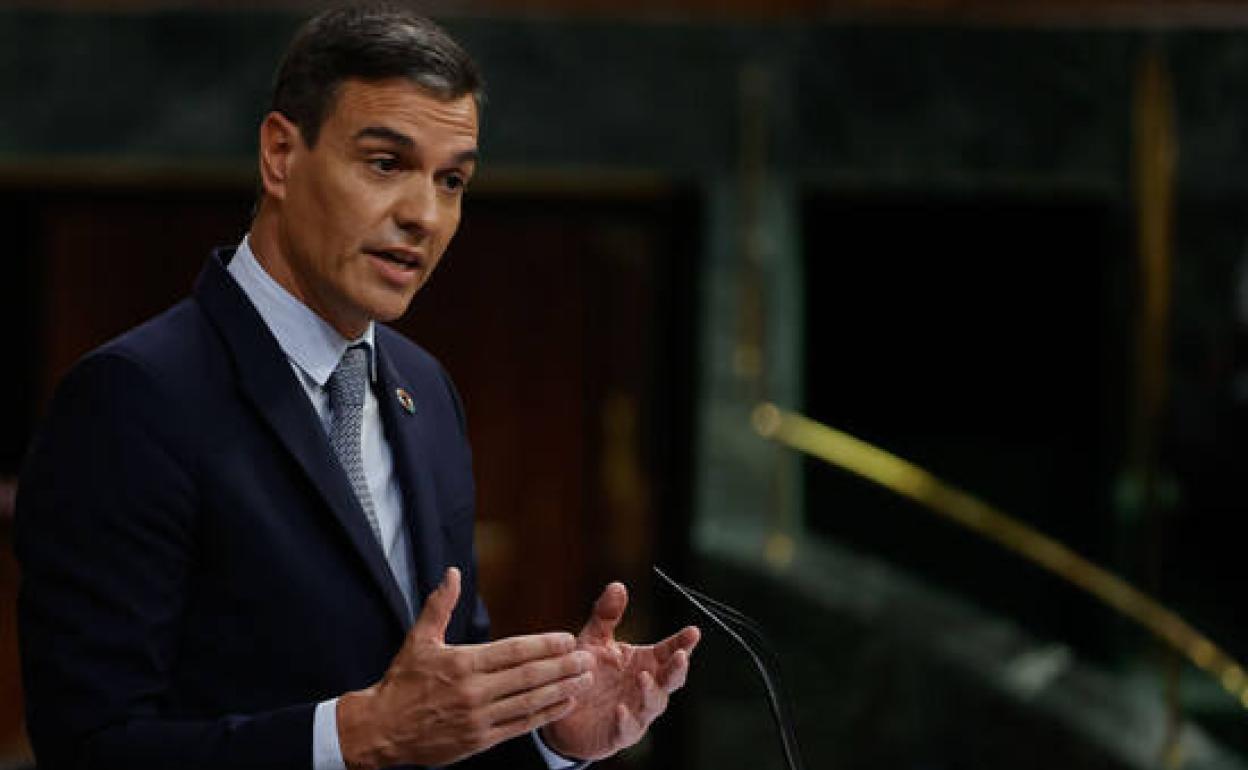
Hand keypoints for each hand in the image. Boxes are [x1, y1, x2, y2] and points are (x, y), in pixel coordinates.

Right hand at [337, 568, 595, 769]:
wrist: (380, 730)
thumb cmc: (401, 682)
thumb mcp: (418, 640)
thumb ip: (440, 605)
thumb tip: (453, 572)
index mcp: (462, 663)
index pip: (513, 651)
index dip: (544, 645)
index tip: (568, 639)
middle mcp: (473, 691)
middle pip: (528, 676)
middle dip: (562, 666)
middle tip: (587, 658)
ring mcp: (478, 718)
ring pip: (529, 702)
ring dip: (561, 690)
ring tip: (584, 679)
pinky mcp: (479, 740)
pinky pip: (519, 726)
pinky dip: (545, 716)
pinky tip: (564, 703)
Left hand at [540, 582, 700, 761]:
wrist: (562, 712)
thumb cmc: (585, 674)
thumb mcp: (592, 640)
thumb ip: (606, 615)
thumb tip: (619, 585)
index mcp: (644, 663)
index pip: (668, 651)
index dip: (682, 642)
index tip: (693, 631)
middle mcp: (645, 687)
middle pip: (670, 679)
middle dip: (678, 668)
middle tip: (681, 656)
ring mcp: (636, 712)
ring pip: (653, 704)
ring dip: (651, 691)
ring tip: (643, 677)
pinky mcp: (618, 734)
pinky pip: (626, 729)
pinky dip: (626, 720)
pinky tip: (620, 710)